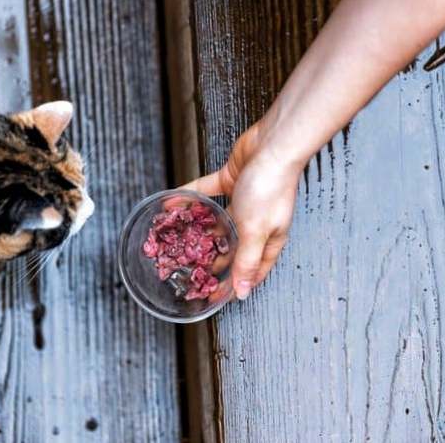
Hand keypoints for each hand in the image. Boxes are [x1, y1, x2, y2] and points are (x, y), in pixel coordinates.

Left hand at [182, 119, 302, 299]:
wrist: (273, 146)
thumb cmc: (269, 190)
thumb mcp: (255, 232)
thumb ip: (246, 262)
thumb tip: (244, 293)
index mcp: (267, 240)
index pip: (250, 271)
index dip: (232, 286)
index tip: (211, 297)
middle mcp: (256, 223)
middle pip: (231, 247)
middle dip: (212, 259)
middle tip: (189, 269)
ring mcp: (243, 201)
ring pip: (217, 220)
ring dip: (199, 228)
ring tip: (177, 238)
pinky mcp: (231, 181)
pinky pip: (206, 193)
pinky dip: (190, 198)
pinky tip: (172, 204)